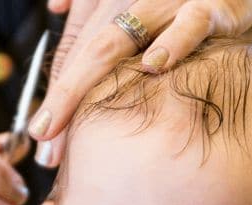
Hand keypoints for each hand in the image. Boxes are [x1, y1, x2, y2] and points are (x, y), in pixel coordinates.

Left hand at [30, 0, 251, 166]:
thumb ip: (93, 5)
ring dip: (87, 83)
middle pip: (86, 53)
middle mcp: (131, 3)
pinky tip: (154, 64)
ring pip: (117, 39)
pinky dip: (173, 42)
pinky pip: (189, 24)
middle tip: (46, 144)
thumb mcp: (140, 2)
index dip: (57, 95)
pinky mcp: (209, 7)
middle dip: (62, 99)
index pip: (75, 53)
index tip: (42, 136)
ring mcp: (167, 4)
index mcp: (112, 4)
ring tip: (68, 124)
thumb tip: (56, 5)